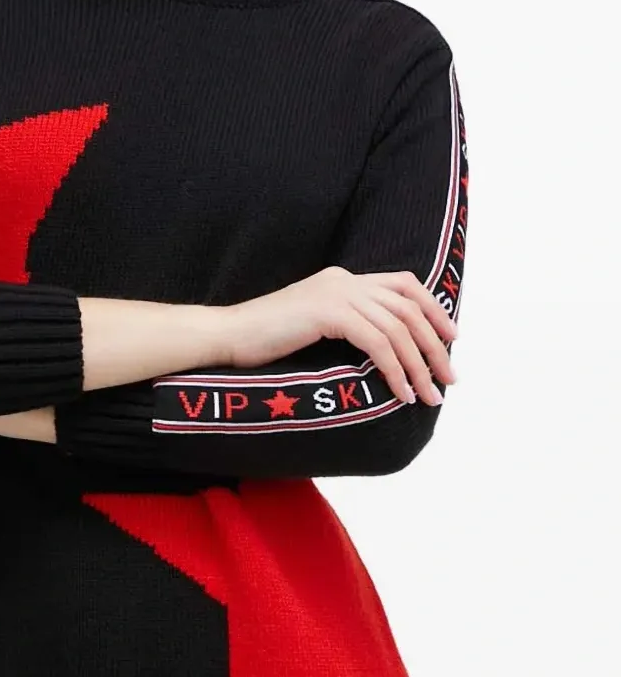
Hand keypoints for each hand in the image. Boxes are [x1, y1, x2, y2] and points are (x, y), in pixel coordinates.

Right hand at [223, 266, 457, 405]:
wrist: (226, 335)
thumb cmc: (260, 341)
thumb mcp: (309, 327)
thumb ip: (341, 327)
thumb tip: (375, 352)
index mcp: (341, 280)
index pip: (403, 284)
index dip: (433, 309)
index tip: (450, 338)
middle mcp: (344, 280)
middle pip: (409, 307)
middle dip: (434, 347)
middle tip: (448, 380)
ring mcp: (336, 293)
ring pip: (398, 328)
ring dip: (419, 366)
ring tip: (427, 396)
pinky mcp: (328, 313)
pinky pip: (377, 343)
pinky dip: (394, 369)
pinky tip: (400, 392)